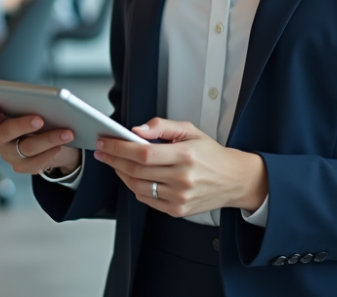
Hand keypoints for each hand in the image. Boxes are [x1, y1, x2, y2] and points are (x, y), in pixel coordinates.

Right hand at [0, 105, 81, 175]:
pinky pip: (35, 163)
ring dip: (49, 139)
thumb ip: (31, 103)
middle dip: (23, 125)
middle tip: (40, 119)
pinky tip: (61, 146)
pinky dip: (49, 153)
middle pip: (6, 131)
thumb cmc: (34, 116)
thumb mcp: (31, 107)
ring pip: (26, 147)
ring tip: (67, 132)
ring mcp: (8, 154)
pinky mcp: (21, 166)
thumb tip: (49, 101)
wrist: (45, 139)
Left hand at [94, 118, 266, 218]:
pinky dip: (134, 187)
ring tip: (115, 162)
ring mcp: (179, 198)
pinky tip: (132, 176)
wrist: (233, 179)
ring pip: (137, 187)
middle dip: (114, 159)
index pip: (142, 153)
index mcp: (185, 155)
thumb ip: (162, 126)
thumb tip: (137, 129)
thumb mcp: (190, 130)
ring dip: (121, 174)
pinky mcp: (178, 210)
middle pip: (136, 171)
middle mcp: (182, 179)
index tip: (105, 142)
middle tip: (103, 151)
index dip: (119, 147)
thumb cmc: (211, 154)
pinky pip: (146, 200)